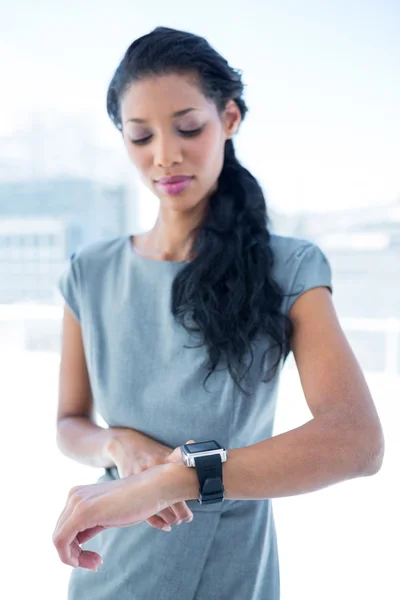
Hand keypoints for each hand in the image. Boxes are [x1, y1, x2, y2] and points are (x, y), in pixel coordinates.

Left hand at [53, 463, 177, 570]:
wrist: (153, 488)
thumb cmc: (136, 502)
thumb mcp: (108, 515)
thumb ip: (90, 524)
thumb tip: (77, 541)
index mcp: (78, 494)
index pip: (65, 528)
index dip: (75, 549)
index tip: (95, 559)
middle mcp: (73, 495)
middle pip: (60, 534)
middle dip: (75, 555)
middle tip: (96, 563)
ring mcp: (76, 502)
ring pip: (58, 540)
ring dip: (75, 558)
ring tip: (96, 563)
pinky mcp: (81, 512)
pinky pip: (61, 542)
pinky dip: (72, 557)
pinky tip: (94, 560)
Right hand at [104, 431, 195, 531]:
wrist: (126, 445)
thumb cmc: (152, 451)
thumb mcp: (166, 452)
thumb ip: (181, 456)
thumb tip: (195, 447)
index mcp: (165, 463)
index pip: (182, 481)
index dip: (191, 493)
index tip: (198, 500)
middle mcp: (154, 472)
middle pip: (172, 499)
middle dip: (182, 512)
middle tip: (188, 518)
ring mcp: (142, 482)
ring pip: (159, 508)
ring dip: (171, 518)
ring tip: (177, 521)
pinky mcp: (131, 490)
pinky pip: (145, 512)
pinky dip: (157, 522)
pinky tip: (166, 526)